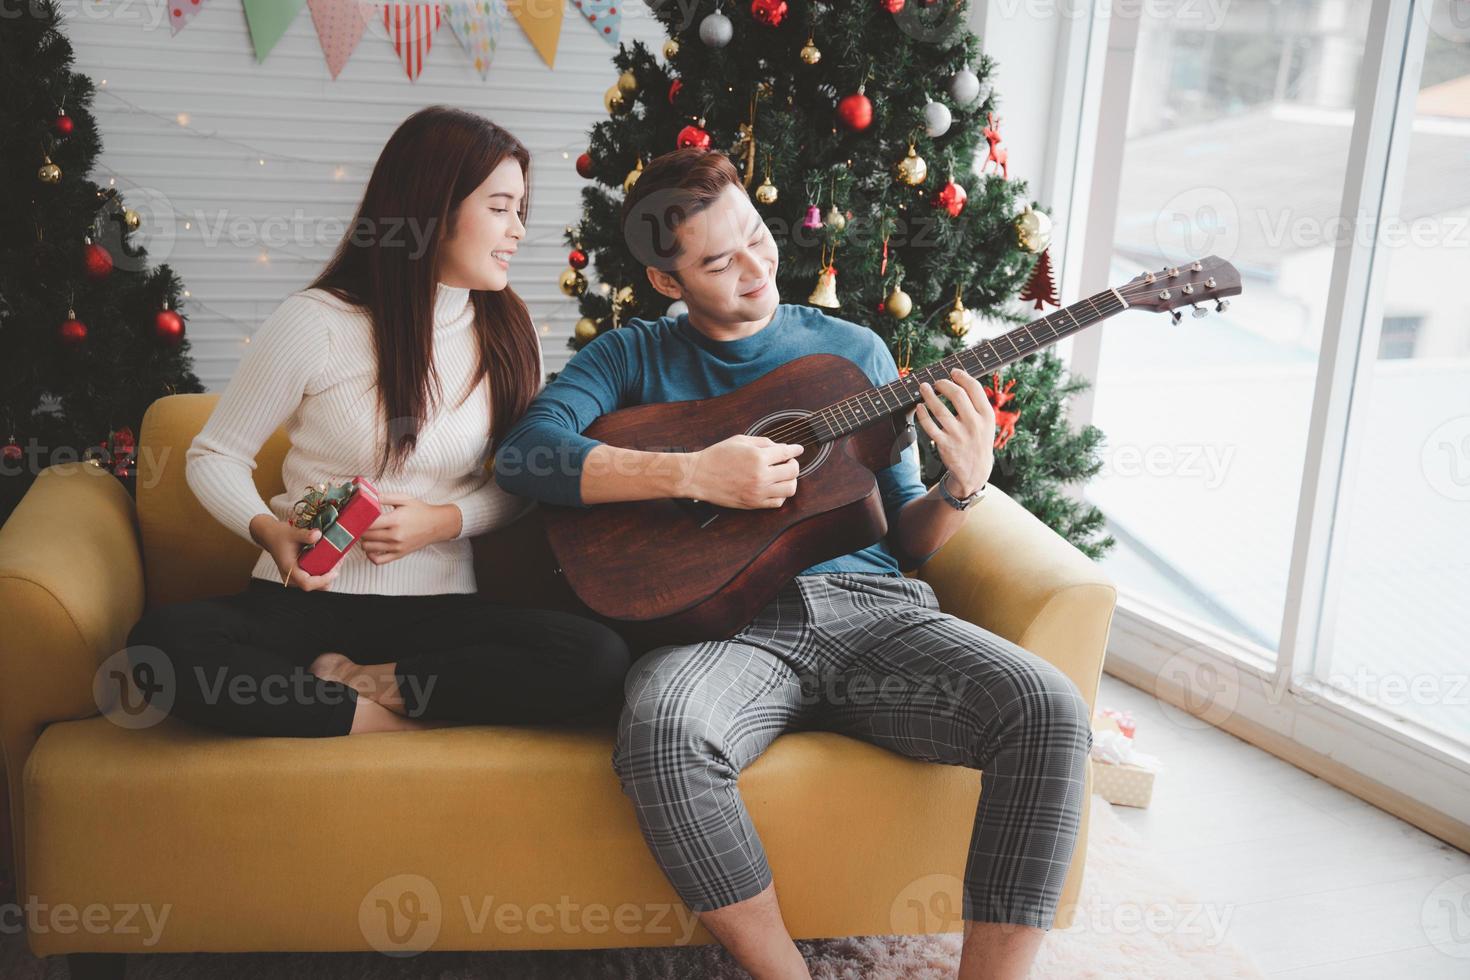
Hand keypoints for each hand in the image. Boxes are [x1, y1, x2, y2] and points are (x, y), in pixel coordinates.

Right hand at [249, 515, 339, 591]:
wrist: (271, 536)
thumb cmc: (280, 536)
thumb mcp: (292, 533)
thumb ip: (305, 535)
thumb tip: (318, 535)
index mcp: (289, 569)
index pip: (307, 584)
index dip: (322, 580)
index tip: (334, 571)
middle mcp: (292, 577)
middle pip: (315, 586)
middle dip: (330, 576)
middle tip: (339, 561)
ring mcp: (296, 577)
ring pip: (317, 584)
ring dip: (329, 574)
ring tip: (338, 559)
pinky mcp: (300, 574)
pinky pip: (315, 578)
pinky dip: (324, 571)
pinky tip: (331, 560)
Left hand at [359, 493, 459, 564]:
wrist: (437, 524)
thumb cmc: (420, 510)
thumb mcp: (404, 498)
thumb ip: (384, 497)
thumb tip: (367, 496)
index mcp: (395, 520)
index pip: (368, 523)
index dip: (358, 519)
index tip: (355, 515)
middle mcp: (395, 535)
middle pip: (366, 535)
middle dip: (359, 529)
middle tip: (359, 523)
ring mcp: (397, 547)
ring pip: (368, 548)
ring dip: (363, 540)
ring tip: (366, 533)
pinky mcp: (399, 554)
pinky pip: (378, 560)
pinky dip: (370, 555)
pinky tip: (371, 547)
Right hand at [682, 434, 804, 509]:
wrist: (699, 476)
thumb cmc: (717, 456)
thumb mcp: (740, 441)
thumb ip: (763, 442)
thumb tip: (780, 447)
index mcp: (758, 457)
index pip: (786, 452)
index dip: (795, 450)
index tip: (798, 449)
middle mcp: (761, 475)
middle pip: (793, 471)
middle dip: (793, 464)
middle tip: (788, 462)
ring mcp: (758, 491)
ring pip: (790, 489)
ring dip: (791, 480)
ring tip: (783, 476)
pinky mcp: (754, 503)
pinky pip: (778, 502)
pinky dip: (781, 494)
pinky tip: (775, 487)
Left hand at [914, 367, 995, 496]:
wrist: (975, 471)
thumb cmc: (978, 440)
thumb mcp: (987, 423)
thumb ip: (977, 404)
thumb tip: (961, 380)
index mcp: (987, 415)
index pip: (974, 388)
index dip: (961, 376)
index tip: (953, 372)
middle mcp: (974, 424)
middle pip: (957, 394)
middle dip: (944, 383)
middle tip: (937, 382)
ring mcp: (958, 435)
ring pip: (939, 409)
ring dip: (928, 394)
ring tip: (923, 387)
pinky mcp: (945, 444)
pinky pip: (929, 425)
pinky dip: (922, 413)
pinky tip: (920, 406)